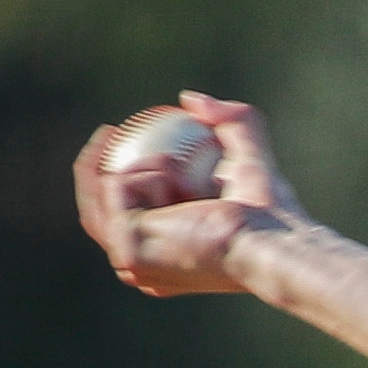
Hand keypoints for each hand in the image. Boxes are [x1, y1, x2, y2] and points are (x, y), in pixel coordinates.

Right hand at [74, 90, 307, 296]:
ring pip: (103, 196)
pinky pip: (117, 189)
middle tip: (110, 131)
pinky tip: (178, 182)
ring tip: (174, 165)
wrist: (276, 241)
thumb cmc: (273, 214)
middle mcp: (141, 270)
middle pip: (94, 210)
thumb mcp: (248, 156)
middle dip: (92, 166)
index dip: (112, 175)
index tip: (120, 137)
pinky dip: (147, 173)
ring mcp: (131, 263)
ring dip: (136, 167)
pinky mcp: (129, 250)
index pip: (121, 217)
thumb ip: (231, 122)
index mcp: (163, 259)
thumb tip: (190, 98)